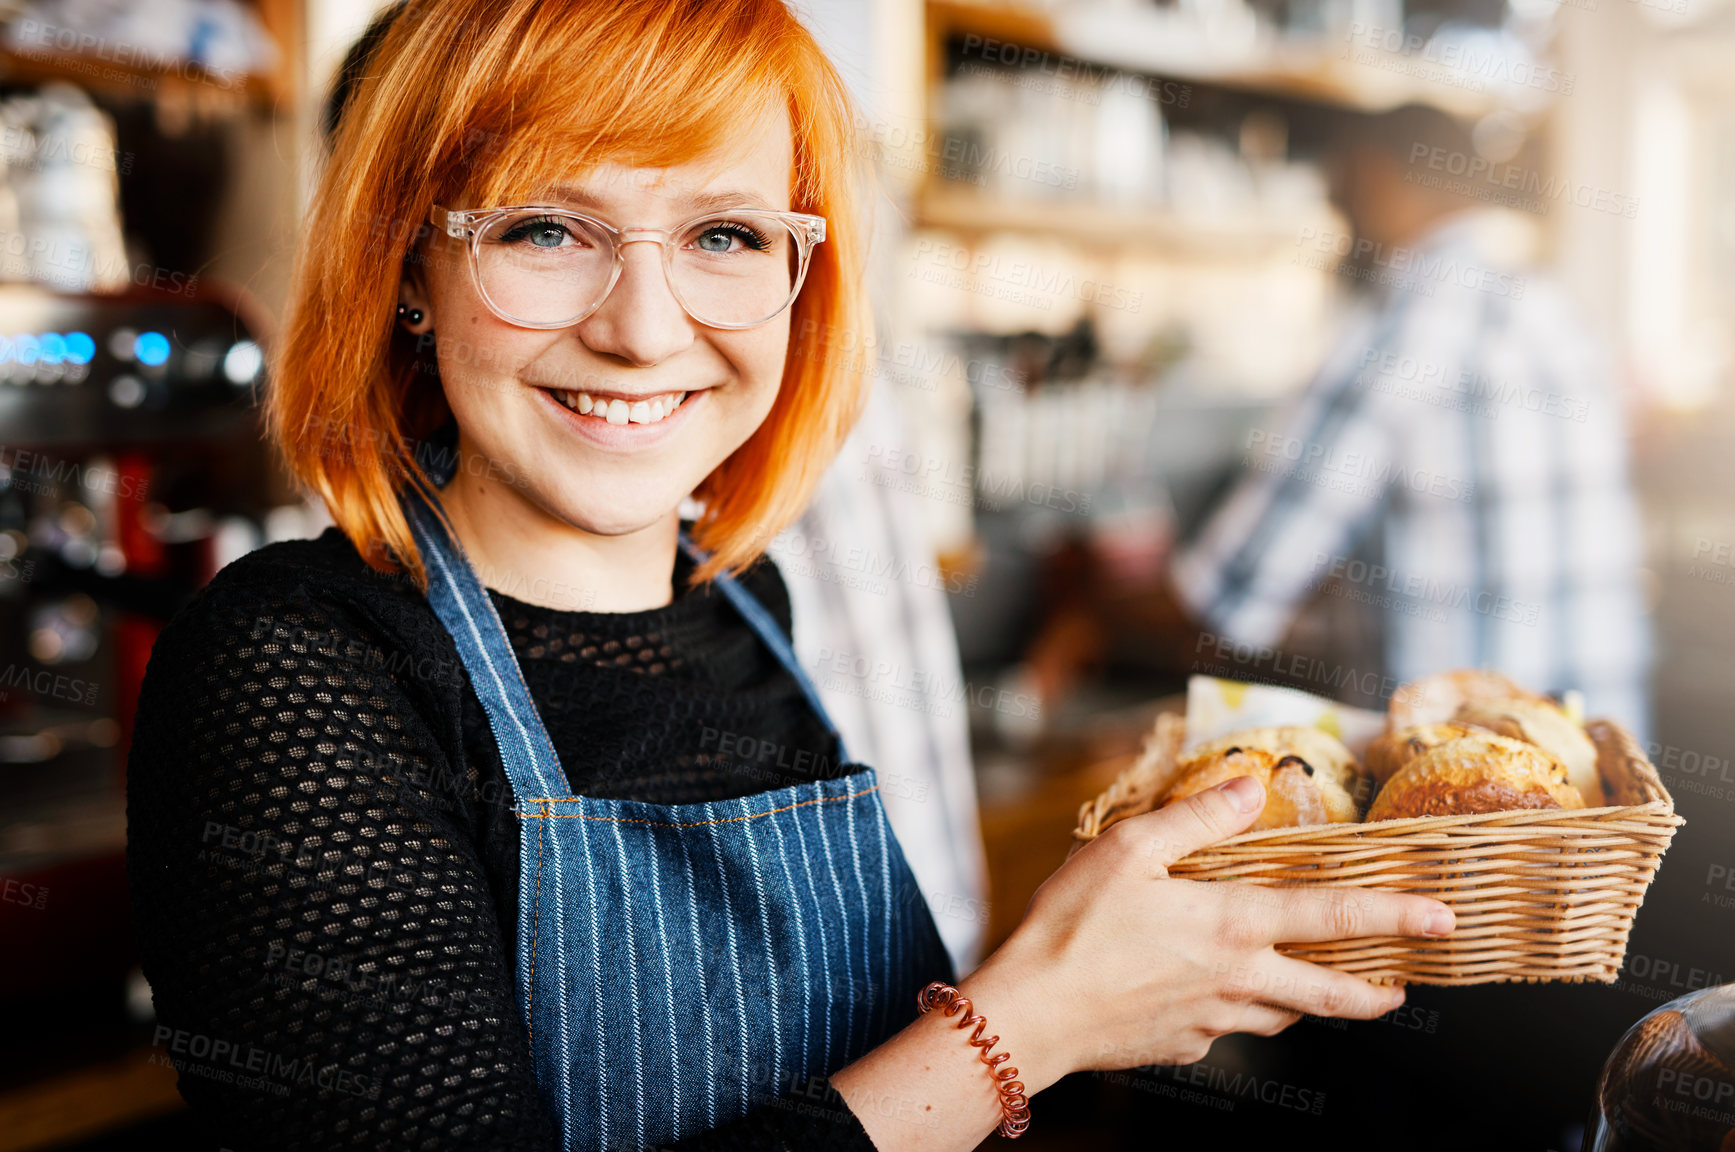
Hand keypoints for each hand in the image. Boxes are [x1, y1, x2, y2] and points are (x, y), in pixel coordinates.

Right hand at [958, 775, 1453, 1090]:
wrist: (1032, 1014)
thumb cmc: (1073, 926)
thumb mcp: (1129, 849)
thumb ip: (1198, 816)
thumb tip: (1253, 784)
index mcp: (1232, 923)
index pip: (1333, 915)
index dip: (1395, 913)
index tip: (1441, 917)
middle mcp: (1238, 977)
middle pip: (1331, 991)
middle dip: (1376, 990)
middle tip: (1404, 984)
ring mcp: (1214, 1019)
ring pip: (1285, 1013)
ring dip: (1314, 1000)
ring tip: (1322, 984)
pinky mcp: (1184, 1045)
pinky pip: (1231, 1028)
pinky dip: (1243, 1010)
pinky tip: (1221, 994)